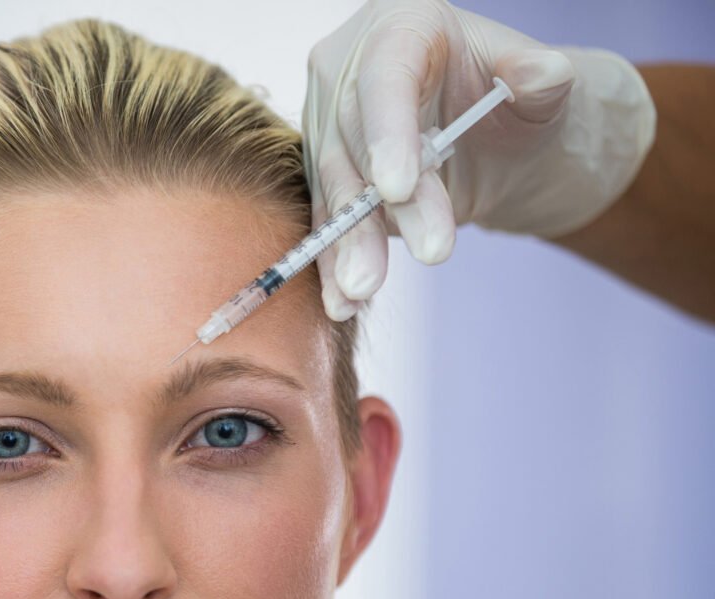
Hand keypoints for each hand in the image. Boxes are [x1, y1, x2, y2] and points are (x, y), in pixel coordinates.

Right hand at [303, 0, 655, 319]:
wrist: (491, 136)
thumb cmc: (514, 98)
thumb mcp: (540, 84)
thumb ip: (543, 75)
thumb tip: (544, 73)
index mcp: (398, 26)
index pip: (384, 76)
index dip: (388, 133)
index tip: (399, 188)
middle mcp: (348, 69)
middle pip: (354, 141)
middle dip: (381, 207)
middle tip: (427, 252)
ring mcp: (328, 122)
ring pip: (334, 188)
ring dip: (348, 245)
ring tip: (364, 291)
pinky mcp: (325, 173)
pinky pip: (324, 219)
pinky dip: (333, 262)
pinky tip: (341, 301)